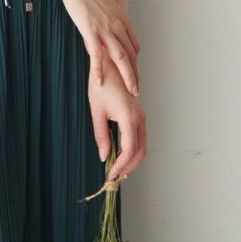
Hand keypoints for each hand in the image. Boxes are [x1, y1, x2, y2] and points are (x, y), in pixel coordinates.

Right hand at [56, 0, 140, 95]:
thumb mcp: (104, 5)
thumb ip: (108, 18)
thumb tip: (105, 27)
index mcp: (122, 20)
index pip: (134, 46)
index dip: (135, 63)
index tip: (135, 75)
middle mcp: (118, 26)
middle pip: (131, 55)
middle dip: (135, 74)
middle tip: (137, 90)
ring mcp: (105, 29)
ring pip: (121, 58)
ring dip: (127, 77)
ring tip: (130, 91)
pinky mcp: (90, 30)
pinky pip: (97, 54)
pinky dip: (99, 70)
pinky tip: (99, 82)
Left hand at [89, 65, 146, 181]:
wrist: (109, 63)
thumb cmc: (101, 85)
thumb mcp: (97, 112)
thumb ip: (101, 136)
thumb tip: (105, 156)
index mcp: (129, 117)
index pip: (129, 149)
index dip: (121, 165)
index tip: (110, 174)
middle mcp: (139, 117)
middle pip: (141, 150)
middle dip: (130, 167)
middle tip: (115, 177)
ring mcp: (141, 115)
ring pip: (143, 145)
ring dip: (133, 160)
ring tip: (118, 169)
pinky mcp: (139, 114)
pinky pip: (141, 136)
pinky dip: (134, 149)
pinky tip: (121, 155)